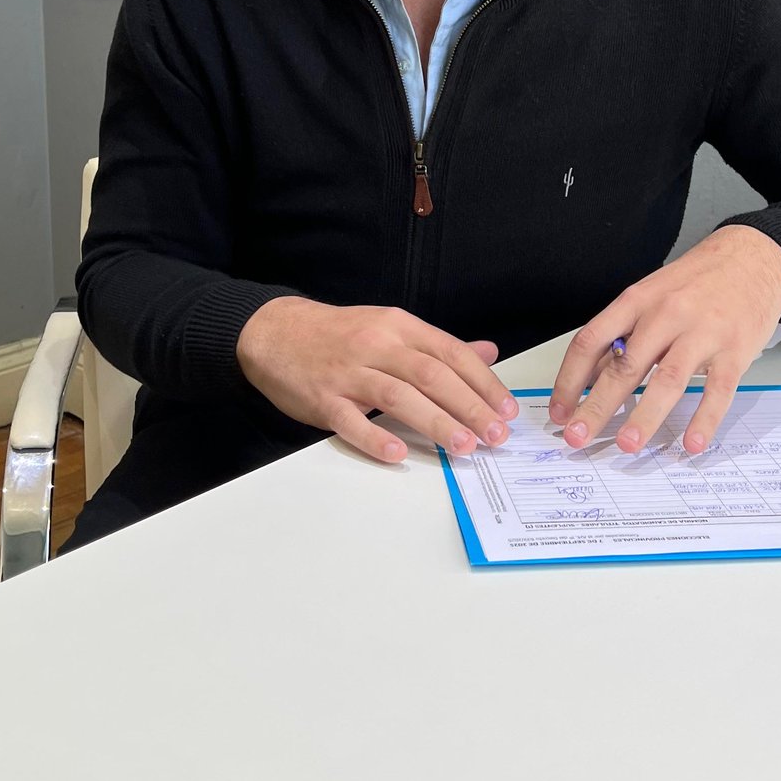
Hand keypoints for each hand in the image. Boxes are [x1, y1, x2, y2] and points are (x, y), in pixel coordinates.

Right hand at [236, 297, 518, 464]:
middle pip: (432, 376)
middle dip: (469, 407)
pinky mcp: (322, 398)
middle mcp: (377, 346)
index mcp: (398, 327)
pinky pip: (351, 420)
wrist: (275, 331)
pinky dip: (375, 437)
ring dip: (435, 422)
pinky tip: (397, 453)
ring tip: (463, 446)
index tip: (506, 410)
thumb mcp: (390, 328)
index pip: (451, 354)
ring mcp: (348, 373)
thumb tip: (487, 352)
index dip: (483, 383)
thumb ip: (438, 345)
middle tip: (495, 435)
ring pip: (398, 397)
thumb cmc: (339, 334)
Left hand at [548, 226, 780, 455]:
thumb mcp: (652, 293)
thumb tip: (590, 378)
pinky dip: (704, 420)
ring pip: (668, 380)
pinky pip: (717, 390)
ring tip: (627, 445)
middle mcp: (666, 314)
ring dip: (644, 417)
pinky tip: (691, 443)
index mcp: (637, 300)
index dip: (570, 380)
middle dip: (597, 407)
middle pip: (624, 366)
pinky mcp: (735, 350)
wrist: (754, 257)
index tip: (560, 411)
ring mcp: (702, 332)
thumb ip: (624, 332)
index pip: (591, 341)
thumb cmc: (698, 280)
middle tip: (578, 437)